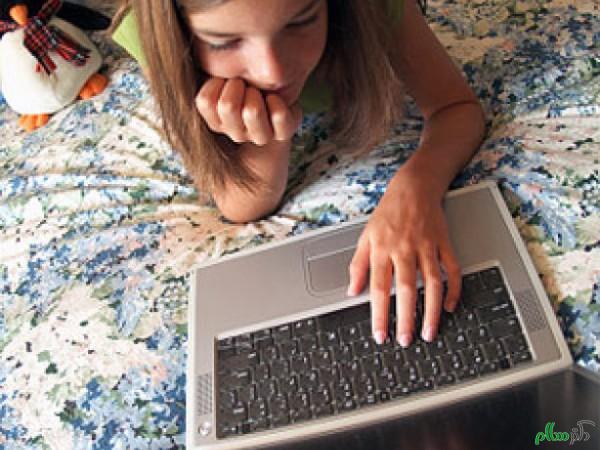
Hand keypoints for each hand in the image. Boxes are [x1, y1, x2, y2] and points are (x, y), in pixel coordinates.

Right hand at [195, 77, 301, 145]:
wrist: (282, 109)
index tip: (225, 81)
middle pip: (227, 105)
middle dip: (237, 84)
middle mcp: (236, 133)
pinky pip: (278, 116)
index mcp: (218, 122)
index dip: (215, 84)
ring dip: (257, 92)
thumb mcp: (219, 82)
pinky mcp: (284, 133)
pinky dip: (278, 101)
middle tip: (245, 84)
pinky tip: (276, 99)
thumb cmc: (248, 87)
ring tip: (260, 92)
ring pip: (251, 110)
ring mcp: (260, 136)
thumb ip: (201, 75)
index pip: (204, 102)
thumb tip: (157, 61)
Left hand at [347, 170, 461, 346]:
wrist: (414, 187)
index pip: (379, 288)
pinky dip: (454, 290)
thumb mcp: (365, 236)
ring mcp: (427, 246)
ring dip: (432, 311)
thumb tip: (352, 291)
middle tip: (406, 341)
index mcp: (382, 249)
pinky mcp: (444, 243)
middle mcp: (404, 249)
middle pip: (407, 289)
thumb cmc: (388, 213)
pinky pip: (452, 270)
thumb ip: (358, 265)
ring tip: (428, 333)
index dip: (379, 314)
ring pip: (432, 283)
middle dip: (406, 318)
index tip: (380, 335)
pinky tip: (450, 306)